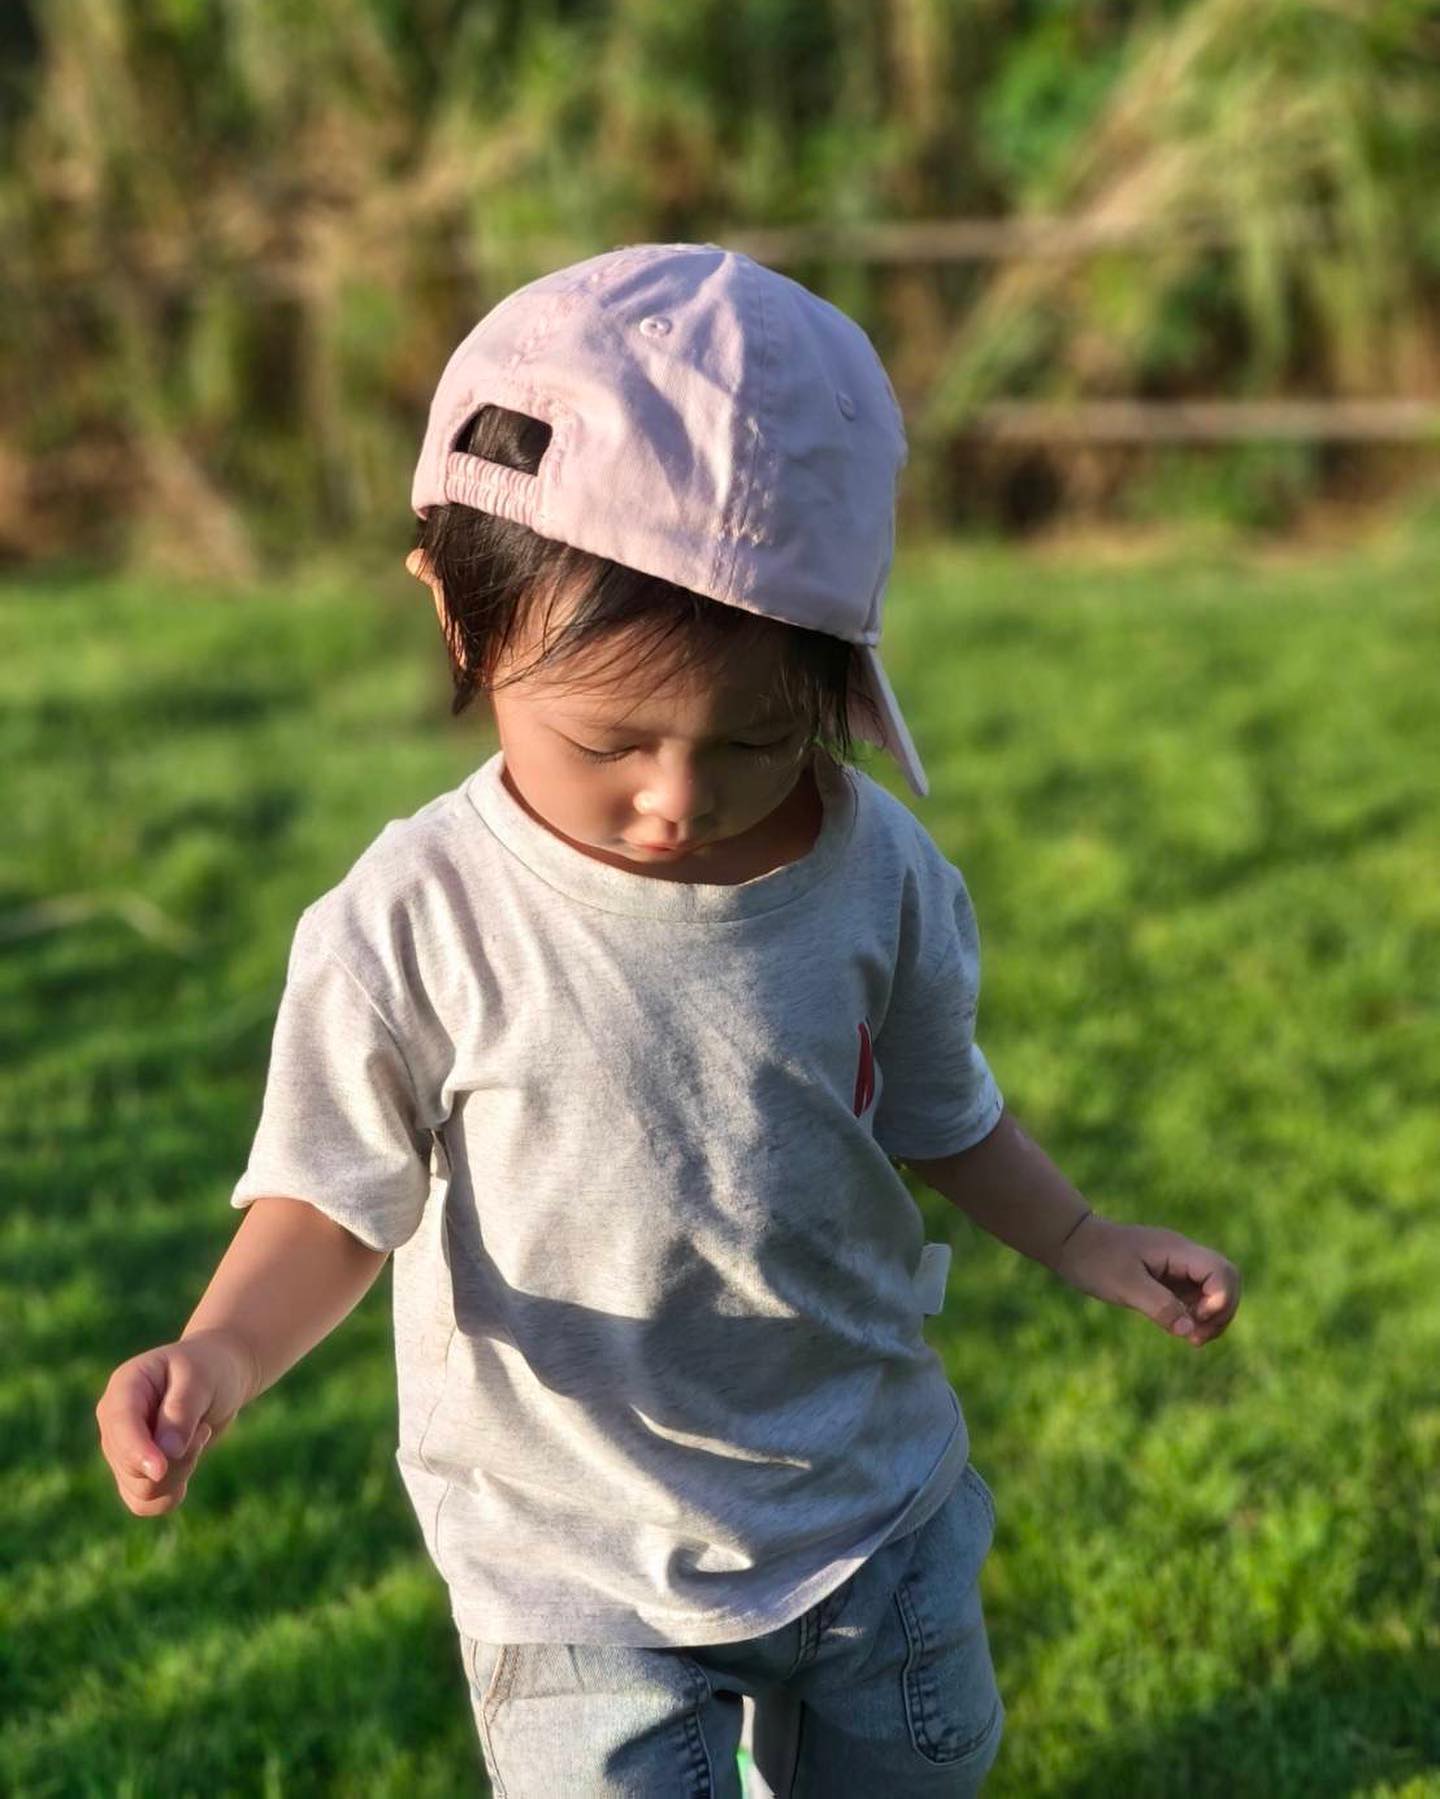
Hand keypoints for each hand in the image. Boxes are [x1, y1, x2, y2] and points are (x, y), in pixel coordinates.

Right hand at [95, 1329, 255, 1515]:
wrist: (219, 1378)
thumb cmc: (210, 1369)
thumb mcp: (201, 1379)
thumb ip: (182, 1412)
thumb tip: (167, 1454)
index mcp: (124, 1388)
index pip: (119, 1426)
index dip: (137, 1452)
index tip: (160, 1469)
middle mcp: (115, 1423)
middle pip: (130, 1467)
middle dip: (176, 1460)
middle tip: (203, 1430)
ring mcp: (122, 1450)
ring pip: (140, 1490)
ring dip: (179, 1474)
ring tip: (198, 1438)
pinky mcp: (135, 1472)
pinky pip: (145, 1504)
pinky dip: (171, 1493)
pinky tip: (189, 1462)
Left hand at [1052, 1215, 1240, 1345]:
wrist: (1073, 1243)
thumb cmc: (1096, 1260)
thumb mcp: (1124, 1286)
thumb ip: (1159, 1306)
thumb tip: (1189, 1331)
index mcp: (1177, 1250)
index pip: (1222, 1272)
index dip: (1221, 1300)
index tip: (1195, 1319)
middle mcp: (1184, 1255)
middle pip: (1227, 1280)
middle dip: (1222, 1311)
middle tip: (1196, 1337)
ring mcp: (1178, 1266)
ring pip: (1215, 1291)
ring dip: (1211, 1317)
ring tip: (1191, 1338)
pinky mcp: (1169, 1277)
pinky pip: (1197, 1297)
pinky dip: (1197, 1315)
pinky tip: (1182, 1331)